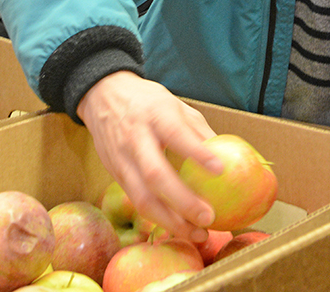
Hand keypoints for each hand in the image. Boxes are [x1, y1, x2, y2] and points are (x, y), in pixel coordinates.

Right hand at [77, 71, 219, 240]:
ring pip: (142, 196)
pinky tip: (178, 227)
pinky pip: (136, 200)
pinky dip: (158, 218)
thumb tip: (227, 156)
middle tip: (209, 217)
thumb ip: (198, 131)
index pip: (176, 134)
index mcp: (155, 114)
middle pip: (156, 174)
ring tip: (197, 234)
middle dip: (183, 201)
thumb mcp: (175, 104)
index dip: (197, 153)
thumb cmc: (148, 101)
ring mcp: (121, 158)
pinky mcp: (114, 174)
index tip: (220, 170)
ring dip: (170, 220)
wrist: (103, 95)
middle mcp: (135, 138)